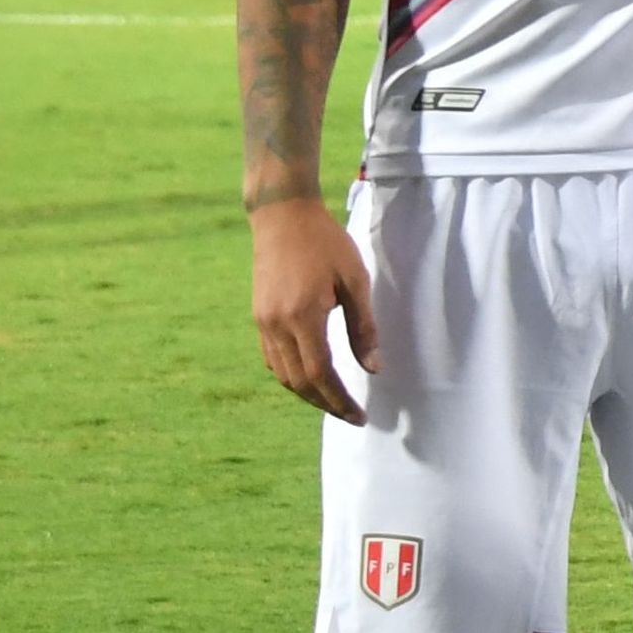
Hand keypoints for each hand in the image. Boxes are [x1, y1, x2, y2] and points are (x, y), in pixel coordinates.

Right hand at [250, 197, 375, 424]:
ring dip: (307, 393)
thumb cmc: (326, 243)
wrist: (282, 216)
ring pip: (282, 373)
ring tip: (334, 402)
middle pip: (298, 381)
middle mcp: (276, 325)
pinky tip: (311, 377)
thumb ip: (363, 327)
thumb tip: (373, 369)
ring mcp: (263, 322)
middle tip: (351, 416)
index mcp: (303, 317)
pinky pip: (273, 358)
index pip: (320, 374)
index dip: (339, 400)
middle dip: (325, 404)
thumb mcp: (355, 281)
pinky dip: (292, 375)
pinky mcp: (259, 316)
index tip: (359, 416)